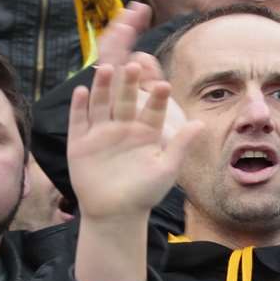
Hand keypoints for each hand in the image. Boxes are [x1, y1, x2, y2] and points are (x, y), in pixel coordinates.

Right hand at [68, 62, 202, 221]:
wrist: (115, 214)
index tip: (164, 86)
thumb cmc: (144, 194)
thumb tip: (200, 123)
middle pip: (125, 100)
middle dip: (129, 84)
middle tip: (134, 66)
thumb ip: (180, 145)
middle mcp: (123, 127)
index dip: (157, 98)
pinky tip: (81, 91)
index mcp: (145, 131)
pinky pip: (79, 120)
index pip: (152, 110)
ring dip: (102, 87)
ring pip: (101, 104)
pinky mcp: (80, 142)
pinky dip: (79, 106)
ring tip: (106, 69)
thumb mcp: (166, 169)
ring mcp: (101, 133)